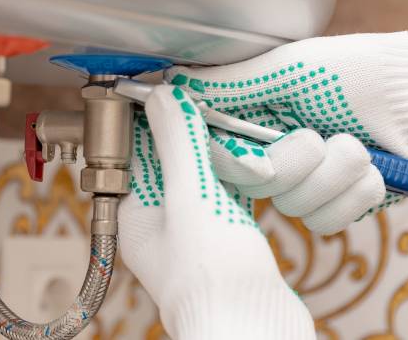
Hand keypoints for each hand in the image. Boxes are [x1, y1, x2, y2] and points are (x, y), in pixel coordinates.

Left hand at [119, 85, 315, 339]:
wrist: (257, 333)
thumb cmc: (214, 282)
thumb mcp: (192, 200)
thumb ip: (179, 146)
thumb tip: (164, 96)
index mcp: (139, 211)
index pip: (144, 147)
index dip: (164, 117)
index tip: (186, 91)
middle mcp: (165, 220)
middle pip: (180, 159)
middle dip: (204, 135)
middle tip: (227, 110)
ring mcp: (200, 231)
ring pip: (212, 174)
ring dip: (232, 156)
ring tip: (251, 134)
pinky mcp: (232, 238)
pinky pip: (236, 194)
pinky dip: (250, 178)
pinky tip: (268, 164)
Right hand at [166, 23, 407, 228]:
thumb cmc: (358, 72)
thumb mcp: (286, 69)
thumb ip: (227, 84)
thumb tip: (171, 82)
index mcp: (256, 115)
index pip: (218, 151)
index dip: (233, 162)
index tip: (252, 160)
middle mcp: (277, 149)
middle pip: (255, 186)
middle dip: (295, 163)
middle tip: (316, 137)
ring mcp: (310, 180)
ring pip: (293, 207)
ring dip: (334, 175)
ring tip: (357, 146)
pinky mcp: (340, 203)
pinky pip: (327, 221)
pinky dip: (354, 193)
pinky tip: (372, 168)